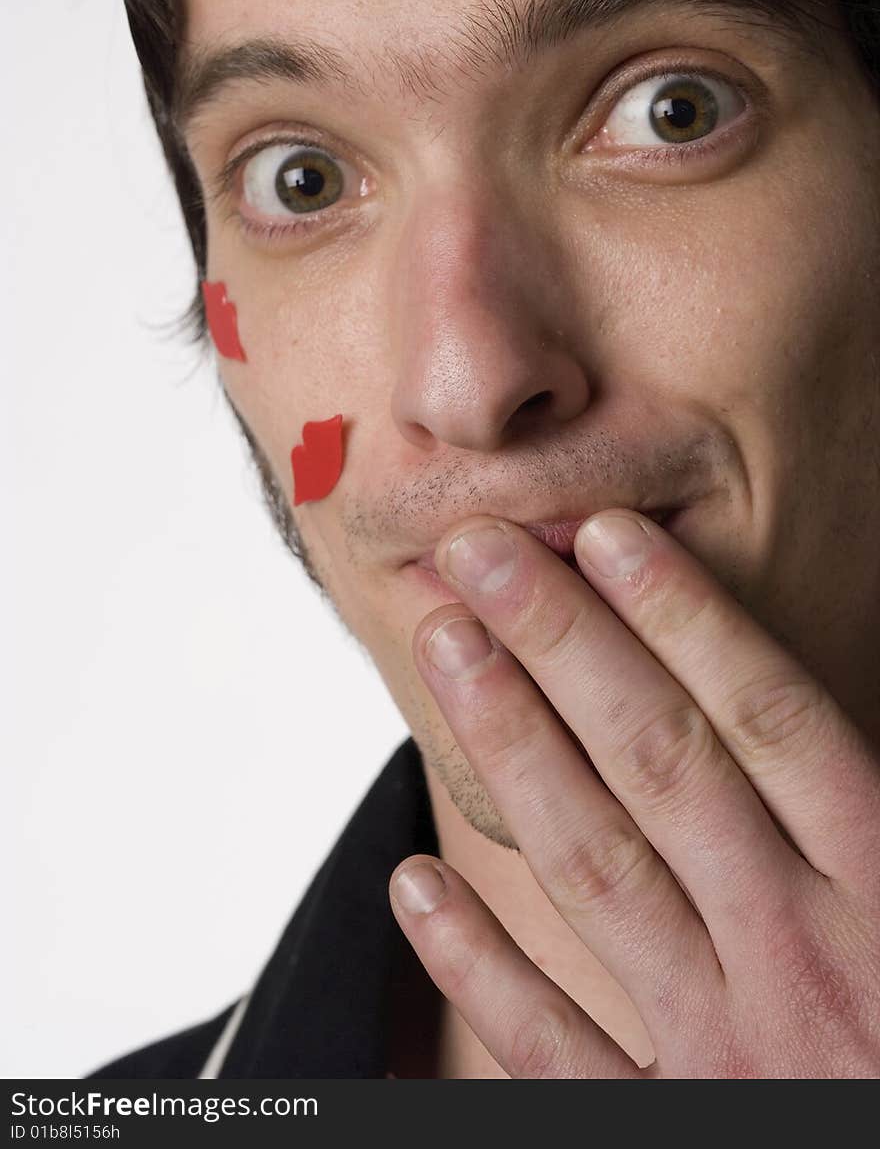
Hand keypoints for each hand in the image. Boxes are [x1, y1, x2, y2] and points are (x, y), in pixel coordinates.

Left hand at [389, 510, 879, 1076]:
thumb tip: (843, 732)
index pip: (772, 723)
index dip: (684, 621)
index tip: (603, 537)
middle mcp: (804, 961)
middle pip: (663, 767)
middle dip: (563, 648)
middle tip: (480, 555)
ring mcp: (728, 1050)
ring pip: (598, 870)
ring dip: (512, 749)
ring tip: (447, 652)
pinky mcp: (669, 1130)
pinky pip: (555, 1047)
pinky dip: (478, 968)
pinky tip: (413, 885)